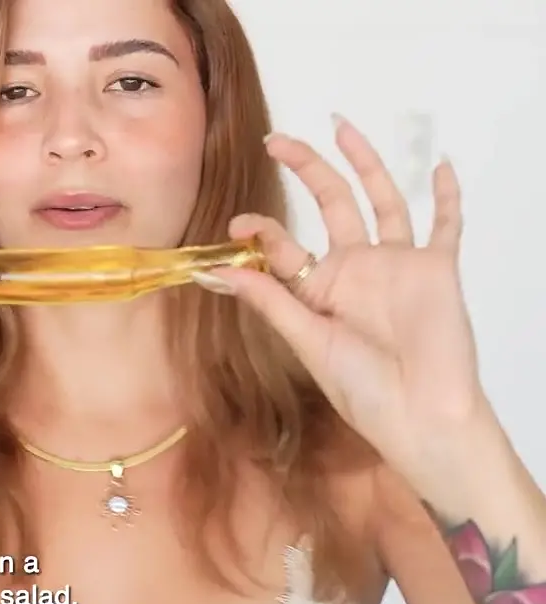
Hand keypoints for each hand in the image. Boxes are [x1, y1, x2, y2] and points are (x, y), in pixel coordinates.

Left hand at [197, 115, 487, 494]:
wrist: (420, 415)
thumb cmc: (362, 389)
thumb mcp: (307, 340)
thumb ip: (270, 301)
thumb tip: (216, 272)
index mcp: (318, 288)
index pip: (285, 246)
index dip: (260, 231)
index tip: (236, 225)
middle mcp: (356, 269)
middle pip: (330, 205)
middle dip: (306, 170)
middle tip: (277, 140)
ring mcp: (397, 265)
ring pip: (382, 201)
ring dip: (364, 164)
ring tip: (341, 127)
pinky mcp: (436, 270)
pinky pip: (446, 225)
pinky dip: (448, 196)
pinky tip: (441, 166)